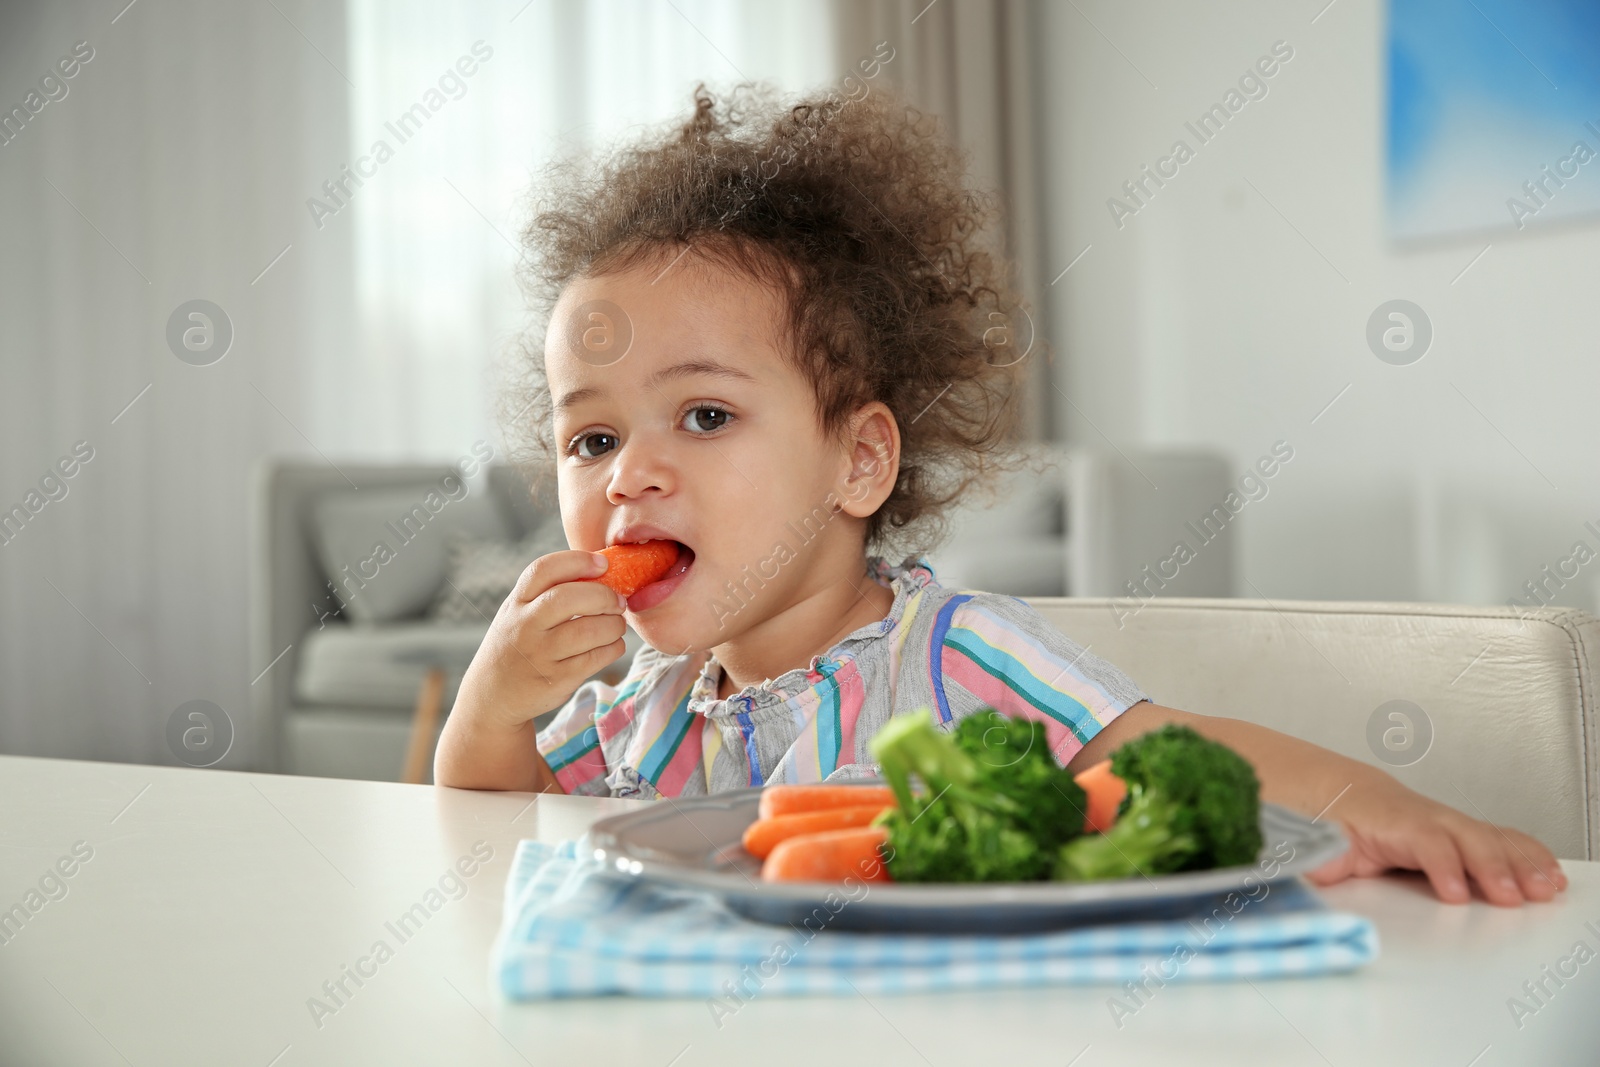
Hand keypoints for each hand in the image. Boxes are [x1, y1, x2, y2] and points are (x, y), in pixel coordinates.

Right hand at [452, 549, 627, 731]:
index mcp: (516, 603)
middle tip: (619, 601)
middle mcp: (525, 626)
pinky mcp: (556, 680)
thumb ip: (549, 593)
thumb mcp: (519, 613)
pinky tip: (613, 644)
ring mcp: (540, 655)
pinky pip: (596, 658)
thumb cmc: (517, 644)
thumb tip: (603, 571)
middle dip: (604, 596)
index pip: (544, 570)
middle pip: (569, 598)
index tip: (603, 564)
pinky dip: (614, 648)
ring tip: (616, 625)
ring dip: (614, 625)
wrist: (492, 696)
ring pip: (589, 630)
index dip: (578, 561)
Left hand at [1306, 773, 1567, 905]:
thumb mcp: (1306, 842)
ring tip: (1542, 889)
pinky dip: (1523, 855)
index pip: (1421, 839)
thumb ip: (1312, 857)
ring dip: (1518, 864)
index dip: (1441, 865)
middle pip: (1463, 837)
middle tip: (1510, 896)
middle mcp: (1418, 817)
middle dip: (1490, 866)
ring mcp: (1440, 822)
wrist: (1327, 791)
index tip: (1455, 893)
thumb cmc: (1318, 820)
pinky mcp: (1453, 832)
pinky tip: (1545, 874)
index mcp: (1381, 821)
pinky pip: (1494, 839)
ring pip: (1486, 837)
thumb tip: (1306, 873)